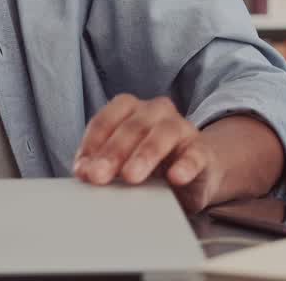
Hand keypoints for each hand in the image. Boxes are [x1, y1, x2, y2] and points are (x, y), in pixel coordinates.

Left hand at [74, 94, 221, 213]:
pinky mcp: (203, 151)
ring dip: (144, 155)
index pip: (106, 119)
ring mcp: (181, 128)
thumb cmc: (150, 163)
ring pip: (163, 134)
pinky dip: (185, 165)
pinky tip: (175, 178)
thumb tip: (83, 172)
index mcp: (129, 108)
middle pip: (132, 127)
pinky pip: (195, 154)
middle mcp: (155, 111)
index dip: (91, 144)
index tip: (82, 169)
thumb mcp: (122, 161)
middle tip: (98, 176)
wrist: (195, 172)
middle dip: (112, 152)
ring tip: (131, 177)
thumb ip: (101, 162)